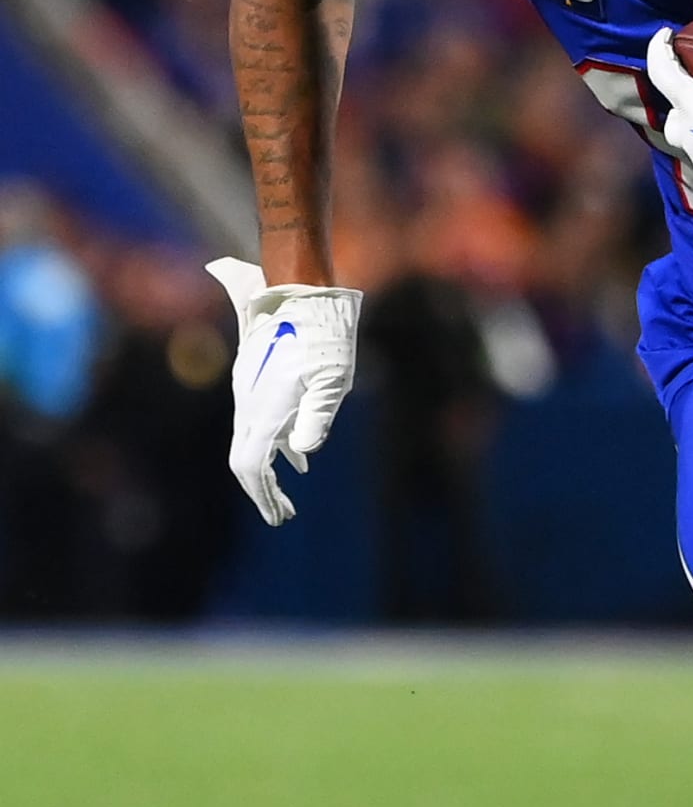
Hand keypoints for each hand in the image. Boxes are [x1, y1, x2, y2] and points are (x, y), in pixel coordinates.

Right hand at [206, 258, 362, 526]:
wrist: (300, 289)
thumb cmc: (324, 335)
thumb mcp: (332, 379)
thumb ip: (317, 416)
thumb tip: (302, 451)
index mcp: (265, 407)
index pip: (251, 464)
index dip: (264, 495)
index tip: (280, 517)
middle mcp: (250, 402)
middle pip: (246, 459)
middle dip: (263, 490)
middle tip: (284, 514)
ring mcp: (251, 390)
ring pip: (252, 441)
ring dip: (269, 470)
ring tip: (288, 495)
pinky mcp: (257, 379)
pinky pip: (261, 423)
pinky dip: (275, 446)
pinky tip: (297, 458)